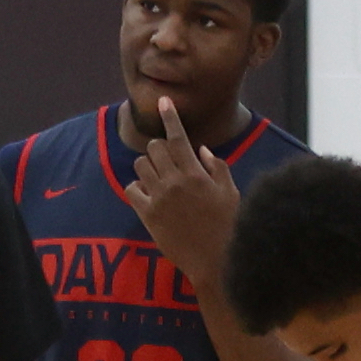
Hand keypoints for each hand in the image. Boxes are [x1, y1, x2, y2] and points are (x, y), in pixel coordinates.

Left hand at [121, 92, 245, 282]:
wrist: (214, 260)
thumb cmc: (227, 226)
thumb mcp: (230, 193)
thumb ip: (216, 167)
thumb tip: (201, 149)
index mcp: (197, 173)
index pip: (179, 137)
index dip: (170, 116)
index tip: (163, 101)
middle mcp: (175, 182)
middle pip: (155, 147)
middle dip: (159, 148)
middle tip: (167, 160)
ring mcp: (159, 198)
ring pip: (140, 165)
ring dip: (147, 166)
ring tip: (158, 177)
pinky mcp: (147, 214)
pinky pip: (130, 189)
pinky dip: (136, 187)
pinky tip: (147, 194)